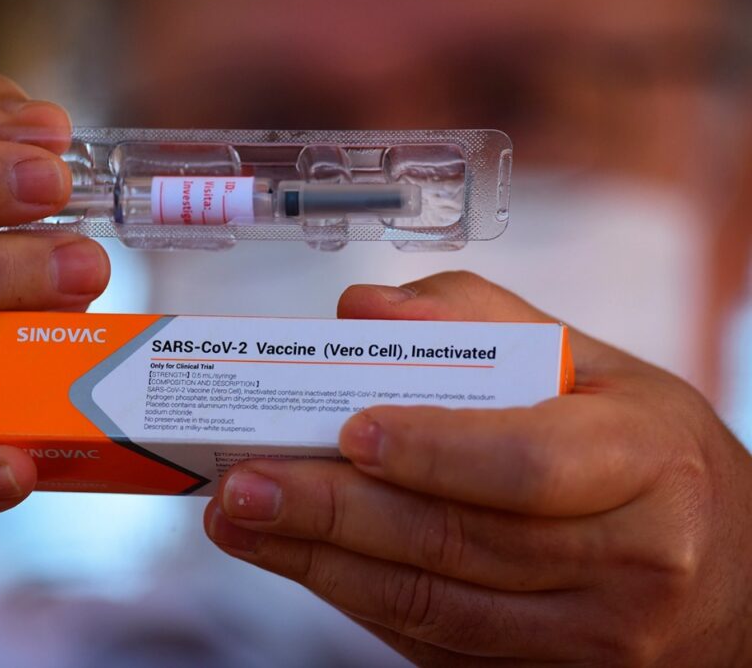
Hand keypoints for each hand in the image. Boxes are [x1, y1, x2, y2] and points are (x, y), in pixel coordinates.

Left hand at [205, 272, 751, 665]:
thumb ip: (478, 321)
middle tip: (246, 482)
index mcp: (644, 458)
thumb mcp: (594, 364)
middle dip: (335, 512)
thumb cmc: (644, 451)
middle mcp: (629, 559)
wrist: (724, 575)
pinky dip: (354, 598)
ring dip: (321, 562)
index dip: (432, 451)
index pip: (525, 463)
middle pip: (458, 540)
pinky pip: (434, 640)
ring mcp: (589, 635)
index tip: (347, 431)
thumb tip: (362, 310)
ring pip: (433, 603)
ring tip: (242, 521)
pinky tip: (298, 559)